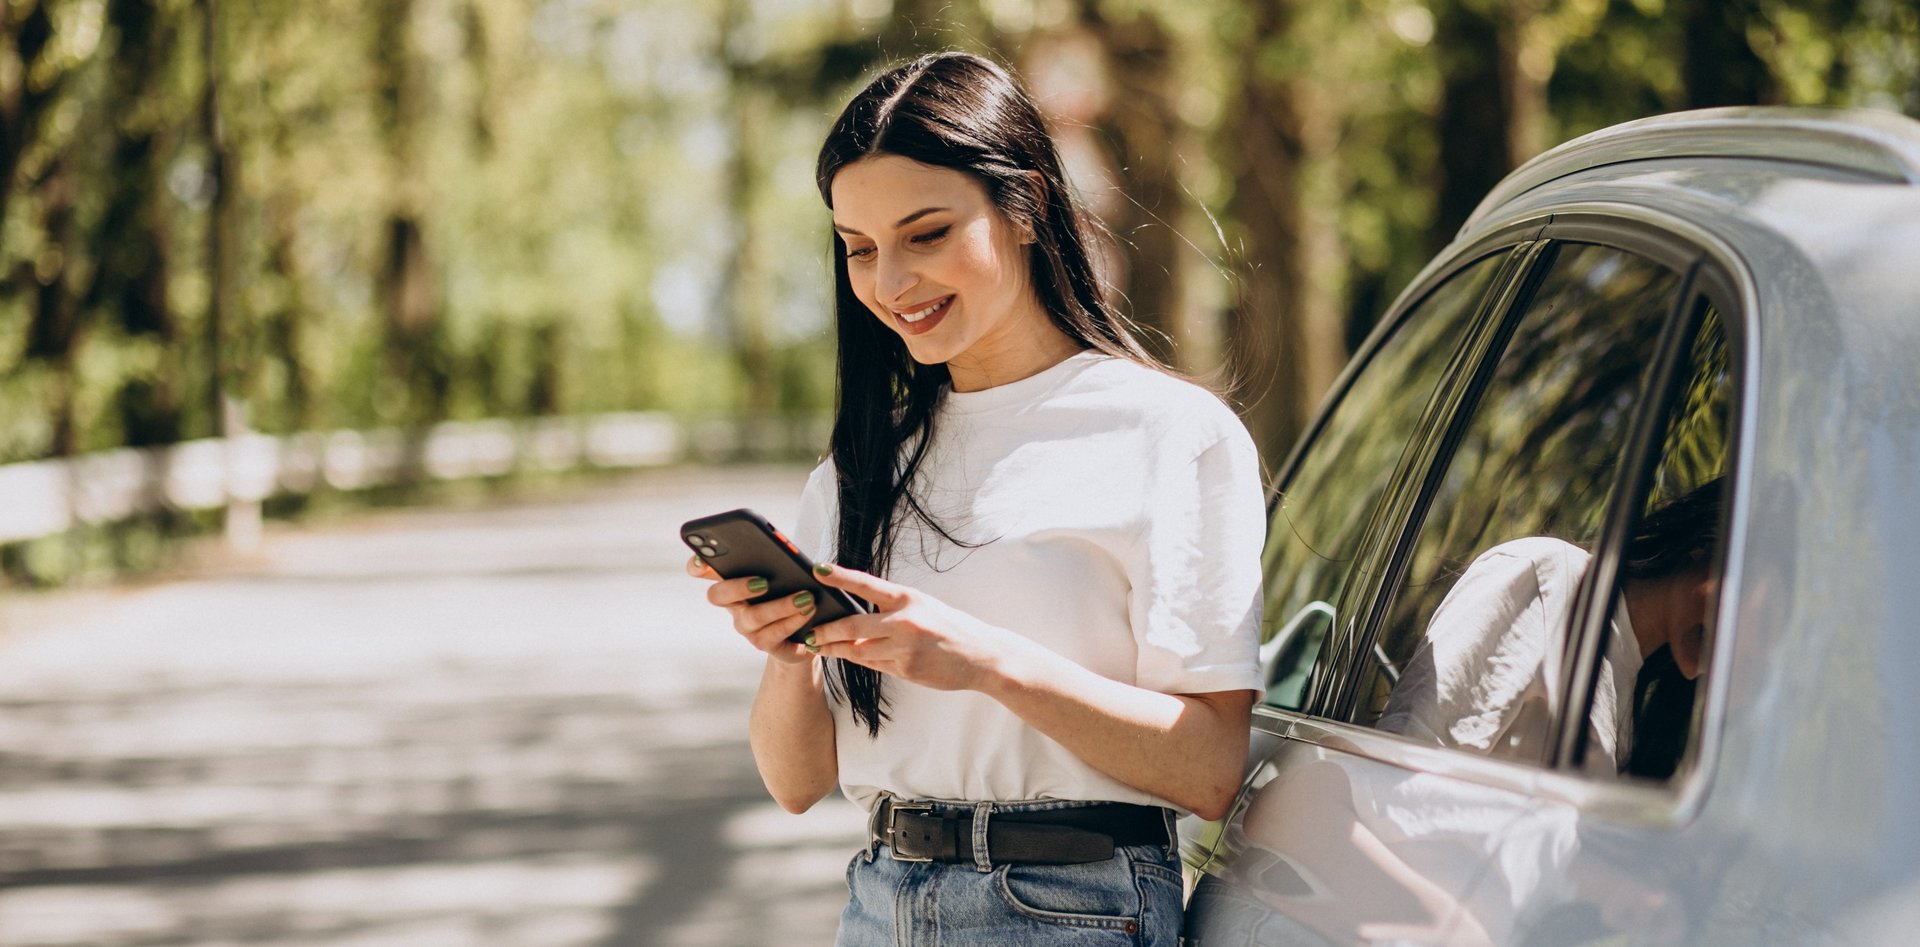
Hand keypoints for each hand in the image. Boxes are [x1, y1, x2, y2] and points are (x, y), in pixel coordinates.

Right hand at [687, 555, 816, 664]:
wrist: (807, 630)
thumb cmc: (792, 591)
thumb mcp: (784, 570)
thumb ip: (775, 556)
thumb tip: (783, 548)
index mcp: (733, 580)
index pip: (702, 570)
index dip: (697, 565)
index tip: (704, 560)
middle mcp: (733, 604)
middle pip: (718, 595)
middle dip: (737, 587)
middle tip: (764, 582)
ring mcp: (746, 626)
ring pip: (753, 616)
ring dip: (781, 605)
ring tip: (805, 597)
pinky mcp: (764, 643)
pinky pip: (774, 633)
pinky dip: (793, 620)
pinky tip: (808, 610)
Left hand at [809, 563, 1027, 691]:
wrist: (981, 655)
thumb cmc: (949, 627)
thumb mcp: (923, 606)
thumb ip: (891, 609)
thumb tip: (855, 613)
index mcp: (908, 598)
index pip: (866, 585)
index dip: (840, 577)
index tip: (817, 570)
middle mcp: (905, 622)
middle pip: (852, 626)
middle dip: (826, 631)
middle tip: (809, 633)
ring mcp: (905, 648)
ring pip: (859, 650)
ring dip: (836, 649)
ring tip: (819, 646)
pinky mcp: (906, 669)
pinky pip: (873, 665)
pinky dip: (859, 660)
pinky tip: (848, 656)